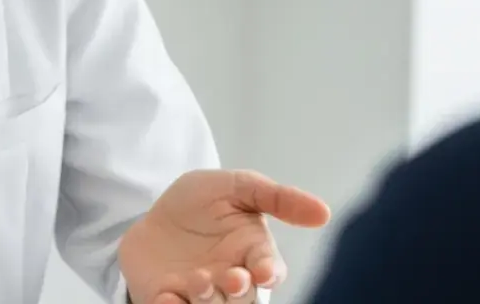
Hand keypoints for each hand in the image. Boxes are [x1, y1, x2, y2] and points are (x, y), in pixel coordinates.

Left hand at [119, 170, 330, 303]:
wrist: (154, 213)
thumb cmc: (203, 201)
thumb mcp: (237, 186)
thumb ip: (277, 198)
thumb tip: (324, 212)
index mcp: (254, 254)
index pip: (270, 270)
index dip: (268, 272)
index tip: (263, 271)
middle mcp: (233, 279)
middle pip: (245, 297)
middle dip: (240, 291)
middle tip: (232, 278)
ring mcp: (202, 294)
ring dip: (208, 300)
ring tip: (198, 281)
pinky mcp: (171, 300)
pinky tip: (167, 297)